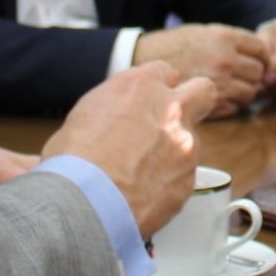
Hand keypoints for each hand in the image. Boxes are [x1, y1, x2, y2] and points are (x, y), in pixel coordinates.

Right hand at [43, 62, 218, 237]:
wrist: (85, 204)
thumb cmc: (73, 161)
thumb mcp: (86, 115)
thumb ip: (115, 107)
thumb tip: (115, 118)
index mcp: (141, 86)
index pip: (165, 72)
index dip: (158, 89)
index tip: (150, 103)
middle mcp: (171, 110)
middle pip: (202, 91)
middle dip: (194, 102)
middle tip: (174, 121)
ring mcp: (185, 145)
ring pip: (191, 140)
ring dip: (174, 152)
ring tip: (140, 174)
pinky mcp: (189, 180)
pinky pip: (185, 176)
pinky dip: (168, 183)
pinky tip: (143, 194)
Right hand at [132, 24, 268, 117]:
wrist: (141, 63)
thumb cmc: (172, 46)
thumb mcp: (202, 32)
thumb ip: (230, 41)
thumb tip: (257, 54)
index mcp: (224, 38)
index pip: (261, 49)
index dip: (260, 56)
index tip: (253, 61)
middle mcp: (225, 59)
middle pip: (259, 72)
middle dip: (253, 76)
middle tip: (241, 77)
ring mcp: (218, 83)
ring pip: (250, 93)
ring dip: (243, 92)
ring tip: (228, 89)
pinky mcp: (209, 104)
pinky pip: (234, 107)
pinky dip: (230, 105)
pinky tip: (216, 99)